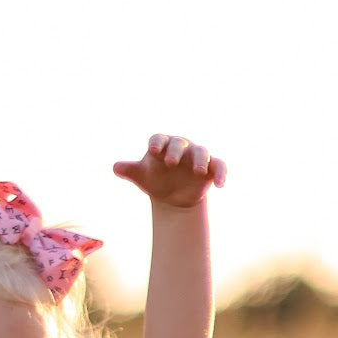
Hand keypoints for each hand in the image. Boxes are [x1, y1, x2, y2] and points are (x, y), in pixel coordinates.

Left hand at [112, 134, 226, 207]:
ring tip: (198, 171)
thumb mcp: (142, 177)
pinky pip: (219, 166)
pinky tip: (221, 185)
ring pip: (201, 152)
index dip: (156, 143)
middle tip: (170, 162)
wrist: (173, 197)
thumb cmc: (156, 181)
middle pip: (178, 144)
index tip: (152, 151)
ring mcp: (196, 156)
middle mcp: (181, 147)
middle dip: (175, 151)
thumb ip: (130, 170)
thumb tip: (115, 167)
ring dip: (200, 160)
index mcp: (163, 145)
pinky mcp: (211, 168)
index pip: (159, 139)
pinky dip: (222, 173)